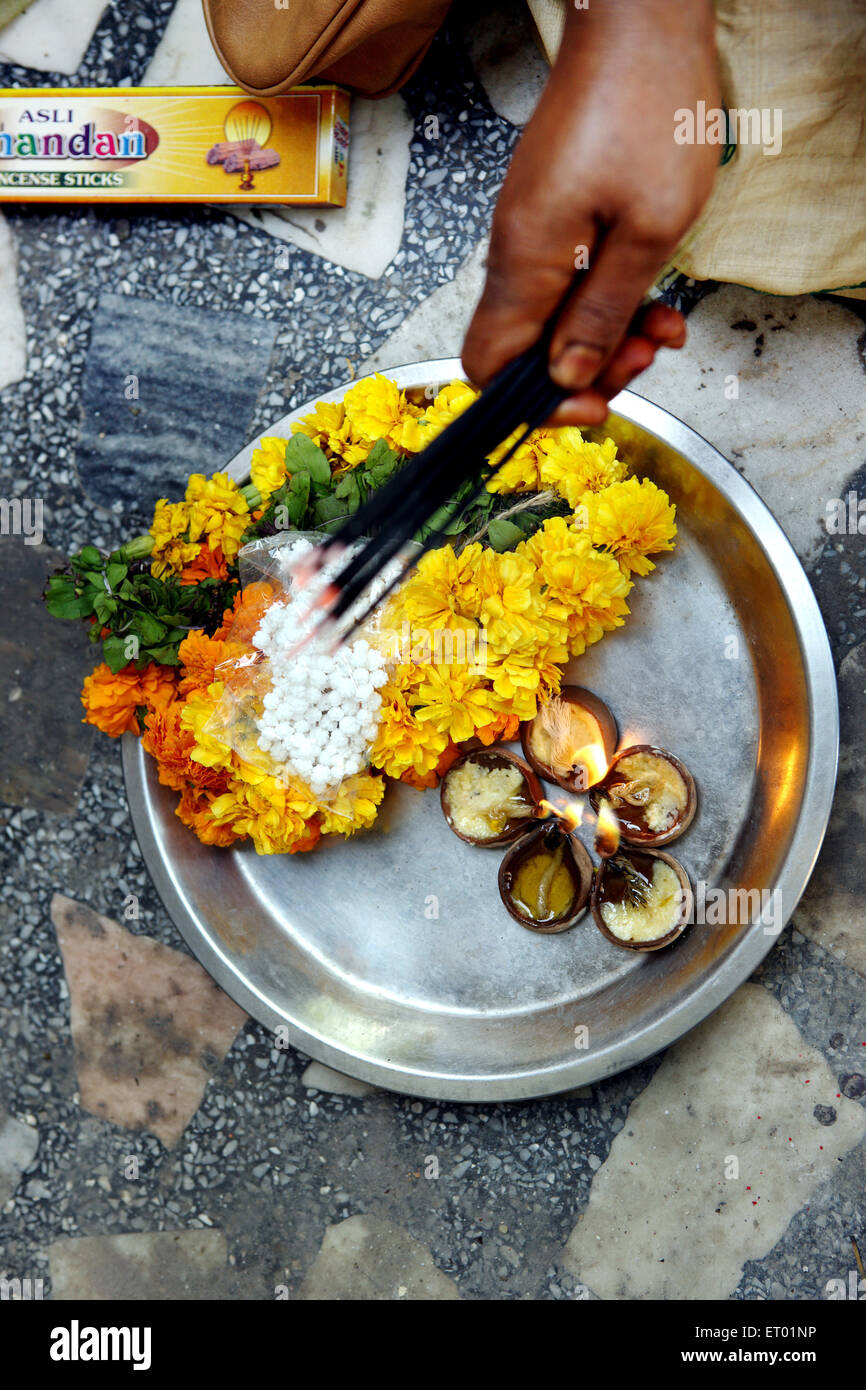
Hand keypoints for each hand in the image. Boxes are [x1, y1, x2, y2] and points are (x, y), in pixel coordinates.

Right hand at [462, 0, 720, 423]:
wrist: (639, 21)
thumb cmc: (648, 107)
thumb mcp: (648, 231)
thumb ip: (603, 312)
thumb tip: (568, 375)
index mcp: (526, 262)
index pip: (490, 367)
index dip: (537, 402)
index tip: (593, 402)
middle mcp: (515, 251)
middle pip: (525, 350)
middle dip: (588, 368)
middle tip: (645, 353)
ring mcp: (531, 230)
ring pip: (553, 316)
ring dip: (608, 332)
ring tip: (662, 325)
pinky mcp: (552, 211)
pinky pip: (568, 277)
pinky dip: (609, 295)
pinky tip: (652, 292)